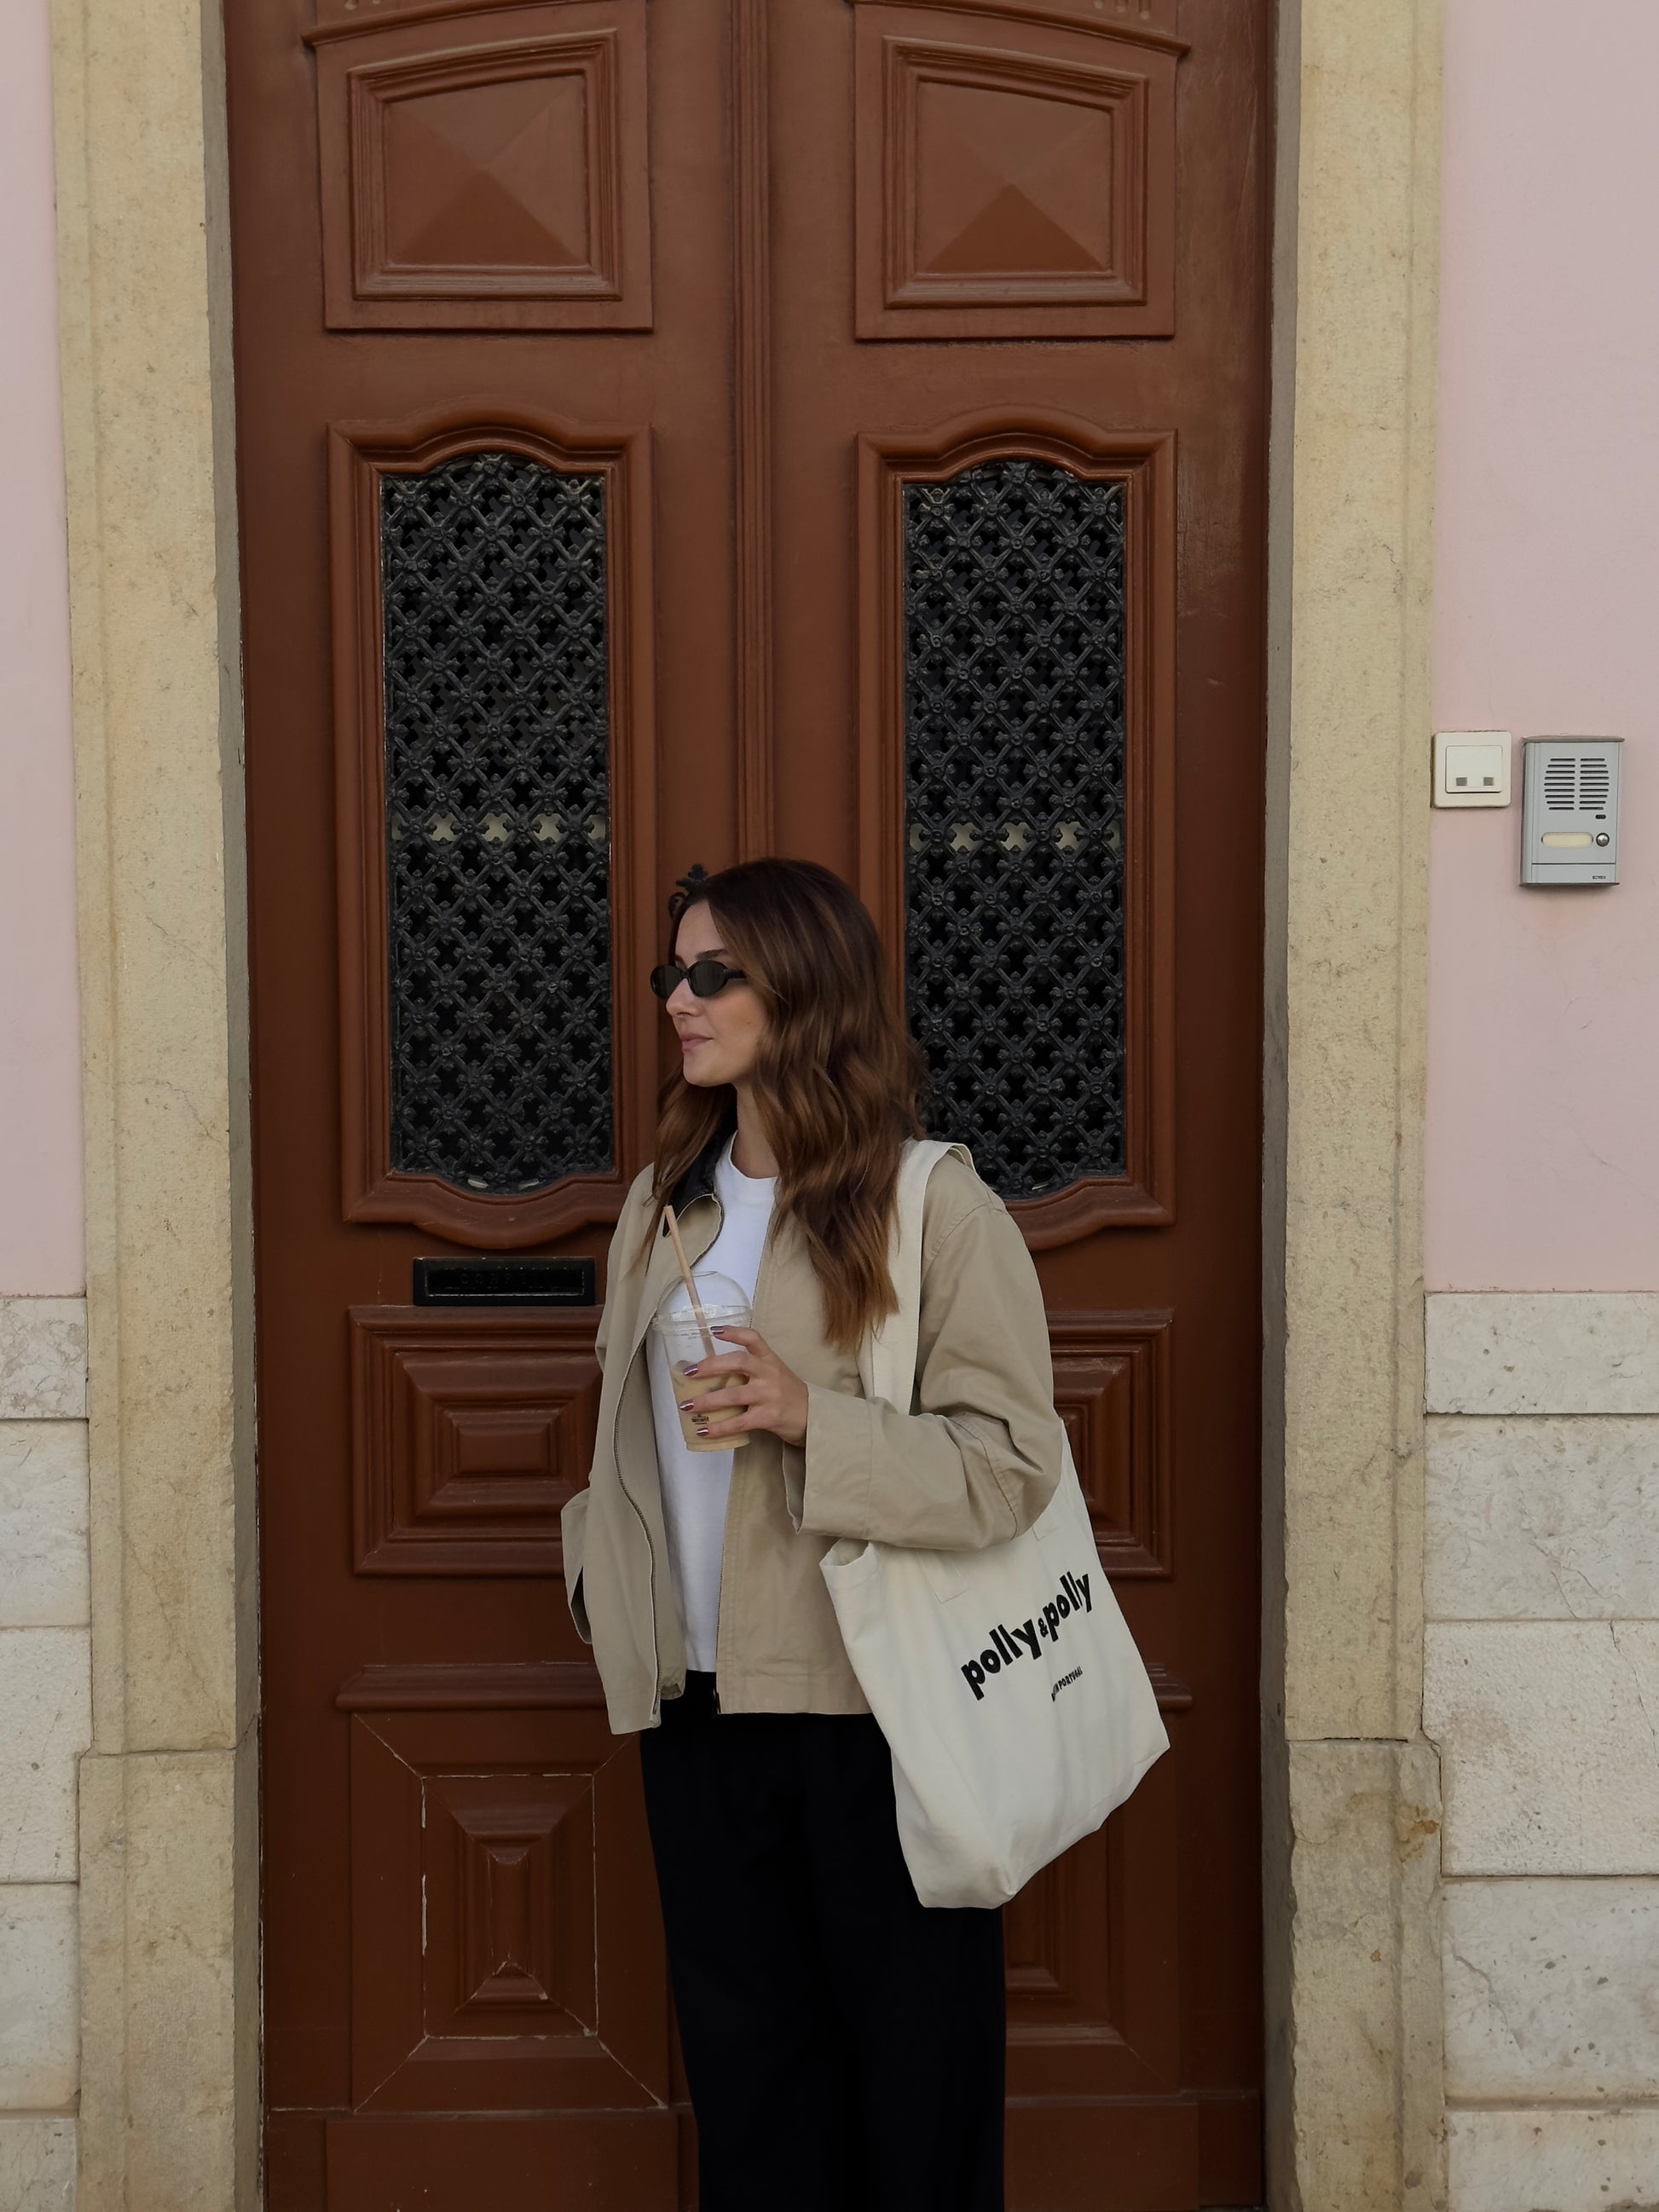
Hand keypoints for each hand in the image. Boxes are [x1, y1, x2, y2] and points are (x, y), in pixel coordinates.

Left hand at [680, 1327, 808, 1448]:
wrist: (814, 1417)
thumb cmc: (789, 1394)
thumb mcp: (776, 1374)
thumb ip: (753, 1371)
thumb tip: (715, 1375)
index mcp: (771, 1360)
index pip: (754, 1339)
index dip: (734, 1333)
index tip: (714, 1331)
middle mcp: (770, 1374)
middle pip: (739, 1362)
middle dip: (711, 1366)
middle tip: (689, 1373)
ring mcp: (769, 1395)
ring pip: (733, 1395)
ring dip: (707, 1401)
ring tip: (687, 1406)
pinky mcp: (768, 1417)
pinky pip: (739, 1422)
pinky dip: (719, 1428)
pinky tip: (704, 1432)